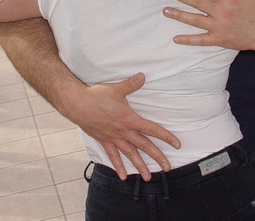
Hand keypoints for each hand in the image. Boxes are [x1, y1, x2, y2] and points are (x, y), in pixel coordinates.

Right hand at [65, 73, 179, 180]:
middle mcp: (123, 131)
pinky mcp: (104, 140)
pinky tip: (123, 176)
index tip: (177, 144)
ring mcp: (113, 138)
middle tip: (168, 167)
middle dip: (157, 156)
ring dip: (140, 166)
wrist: (76, 104)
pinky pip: (113, 156)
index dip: (166, 136)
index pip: (152, 129)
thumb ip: (131, 84)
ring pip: (130, 154)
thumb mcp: (116, 89)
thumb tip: (143, 76)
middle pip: (144, 146)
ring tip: (148, 177)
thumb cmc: (96, 96)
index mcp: (129, 119)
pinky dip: (118, 166)